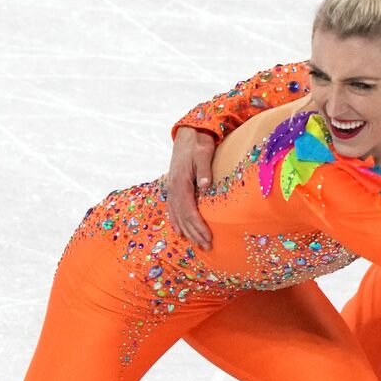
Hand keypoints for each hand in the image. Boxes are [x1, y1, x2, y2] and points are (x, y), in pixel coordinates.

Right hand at [166, 128, 216, 248]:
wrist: (188, 133)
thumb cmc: (199, 143)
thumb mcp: (204, 153)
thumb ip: (205, 170)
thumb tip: (206, 186)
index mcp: (181, 183)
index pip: (189, 212)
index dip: (198, 227)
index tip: (208, 238)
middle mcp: (173, 189)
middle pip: (183, 218)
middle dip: (195, 234)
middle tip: (207, 247)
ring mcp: (171, 188)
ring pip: (177, 216)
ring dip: (187, 231)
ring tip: (197, 244)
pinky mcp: (173, 187)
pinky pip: (172, 209)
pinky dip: (176, 222)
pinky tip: (180, 231)